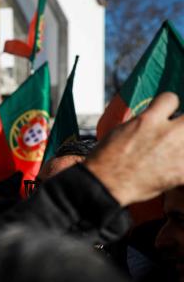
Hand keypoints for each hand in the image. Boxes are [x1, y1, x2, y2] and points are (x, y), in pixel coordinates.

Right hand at [86, 92, 183, 206]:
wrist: (106, 183)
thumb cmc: (107, 159)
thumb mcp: (122, 130)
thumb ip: (143, 122)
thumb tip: (153, 120)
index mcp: (149, 120)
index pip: (171, 98)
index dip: (168, 106)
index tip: (167, 113)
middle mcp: (168, 133)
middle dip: (181, 124)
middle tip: (174, 132)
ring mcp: (178, 153)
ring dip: (181, 145)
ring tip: (172, 151)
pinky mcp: (182, 172)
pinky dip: (181, 167)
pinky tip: (173, 168)